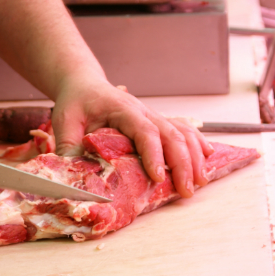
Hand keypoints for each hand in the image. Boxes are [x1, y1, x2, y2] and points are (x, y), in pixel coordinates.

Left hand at [51, 78, 213, 197]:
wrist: (85, 85)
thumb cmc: (76, 102)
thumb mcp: (65, 121)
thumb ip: (68, 146)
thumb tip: (71, 176)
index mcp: (122, 109)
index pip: (144, 131)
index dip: (153, 154)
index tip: (158, 177)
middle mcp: (143, 112)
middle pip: (171, 134)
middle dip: (183, 163)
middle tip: (187, 189)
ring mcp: (152, 116)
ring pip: (182, 132)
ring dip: (194, 156)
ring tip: (200, 181)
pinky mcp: (156, 123)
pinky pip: (182, 130)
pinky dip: (197, 144)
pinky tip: (208, 157)